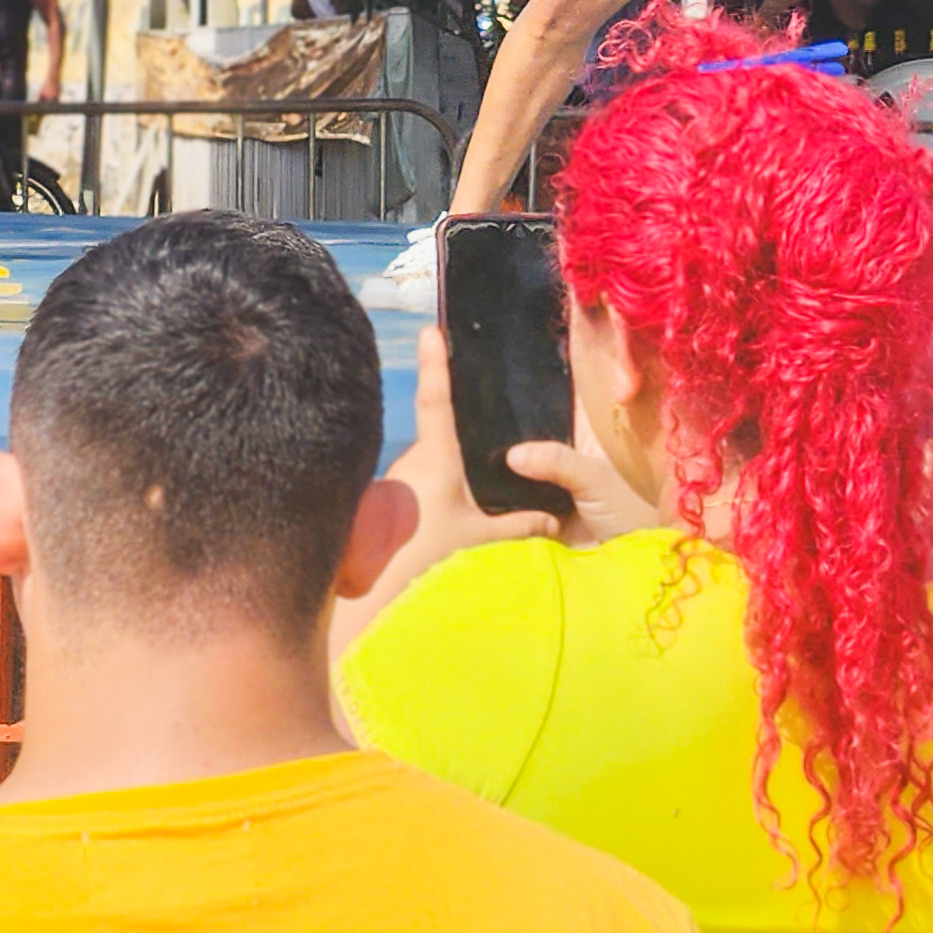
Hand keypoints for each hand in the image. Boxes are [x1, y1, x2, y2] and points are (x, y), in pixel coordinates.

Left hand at [391, 322, 565, 562]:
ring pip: (425, 472)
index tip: (431, 330)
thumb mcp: (488, 544)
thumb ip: (523, 526)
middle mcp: (409, 465)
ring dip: (444, 484)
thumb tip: (551, 519)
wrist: (381, 603)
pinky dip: (432, 504)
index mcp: (436, 460)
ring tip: (463, 513)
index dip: (437, 364)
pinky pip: (414, 494)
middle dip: (455, 448)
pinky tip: (441, 530)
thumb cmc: (434, 563)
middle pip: (435, 442)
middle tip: (475, 471)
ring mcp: (394, 486)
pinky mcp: (384, 509)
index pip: (437, 401)